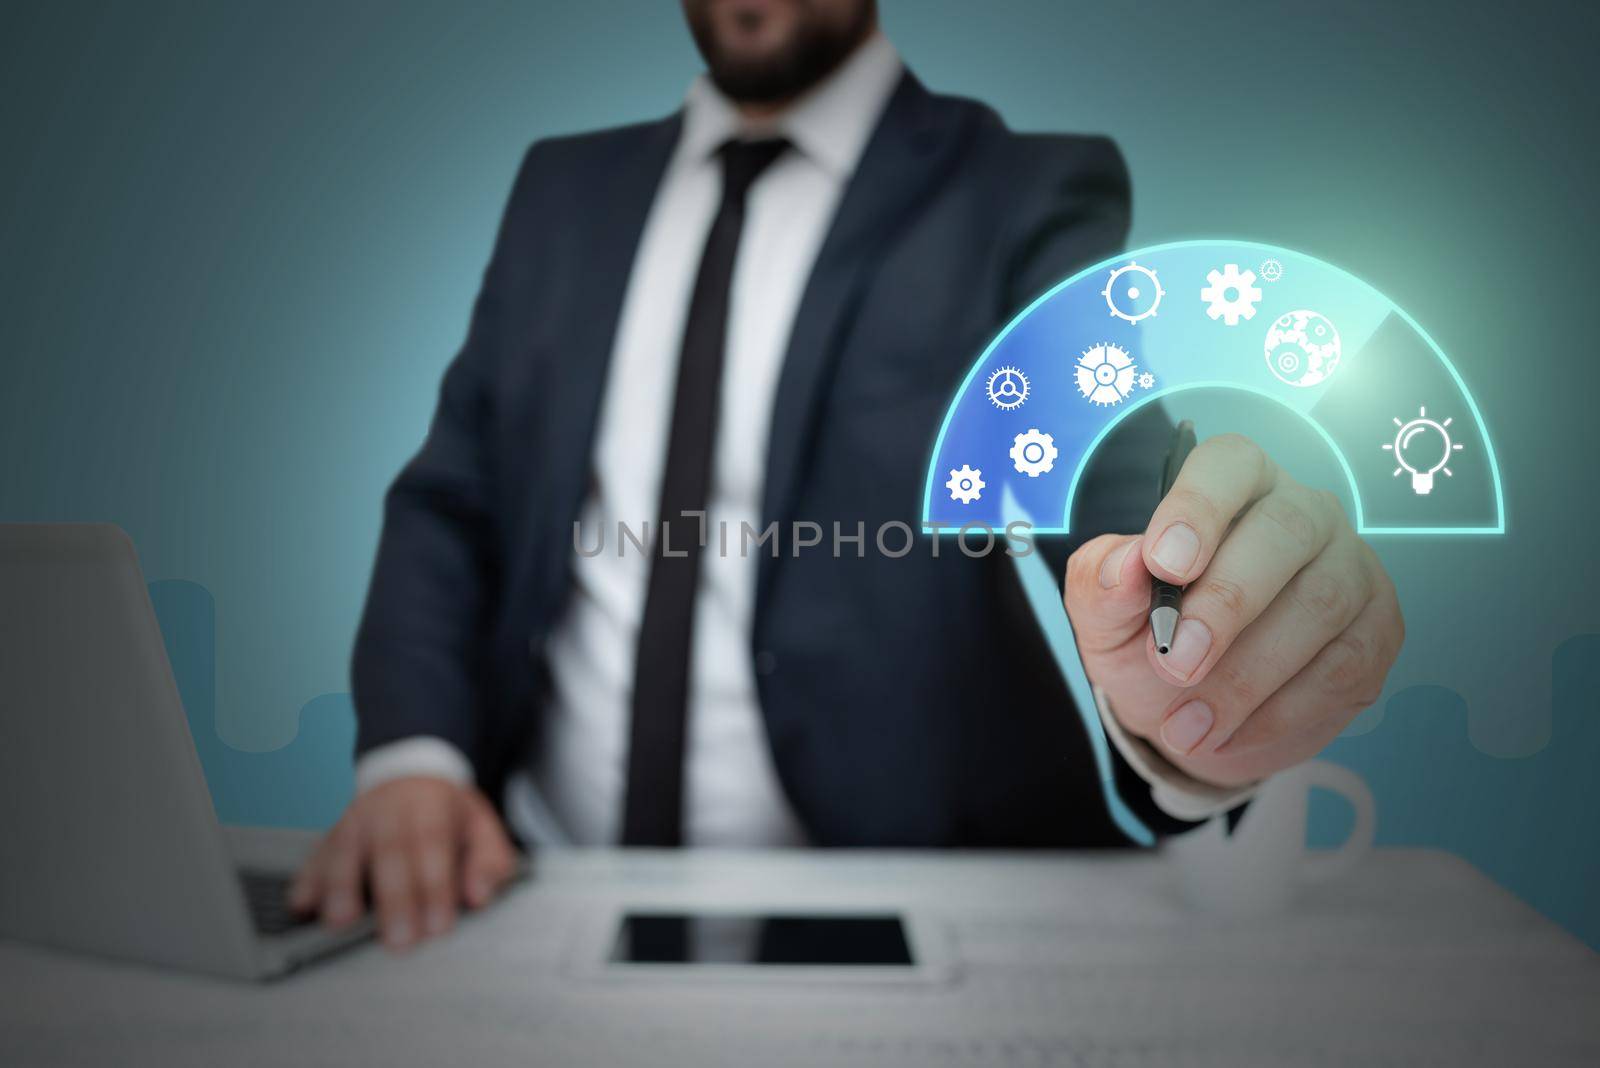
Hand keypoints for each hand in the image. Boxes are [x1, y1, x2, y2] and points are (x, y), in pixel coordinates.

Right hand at [290, 776, 517, 950]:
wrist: (405, 773)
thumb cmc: (443, 811)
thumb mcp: (480, 825)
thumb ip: (488, 860)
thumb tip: (480, 894)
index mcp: (431, 806)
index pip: (434, 846)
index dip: (435, 887)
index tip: (438, 926)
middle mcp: (389, 810)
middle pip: (390, 852)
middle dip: (394, 899)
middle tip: (399, 940)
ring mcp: (355, 820)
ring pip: (345, 849)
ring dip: (341, 887)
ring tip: (340, 923)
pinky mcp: (329, 835)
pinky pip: (315, 855)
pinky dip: (307, 881)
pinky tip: (301, 905)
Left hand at [1063, 434, 1403, 787]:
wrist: (1189, 710)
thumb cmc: (1148, 639)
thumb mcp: (1105, 616)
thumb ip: (1102, 584)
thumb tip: (1124, 564)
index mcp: (1234, 485)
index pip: (1229, 466)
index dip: (1199, 507)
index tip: (1164, 562)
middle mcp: (1303, 513)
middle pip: (1285, 532)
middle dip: (1226, 603)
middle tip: (1176, 665)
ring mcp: (1350, 569)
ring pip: (1319, 604)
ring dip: (1247, 676)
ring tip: (1187, 725)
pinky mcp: (1378, 631)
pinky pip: (1343, 666)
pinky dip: (1279, 712)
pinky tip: (1229, 735)